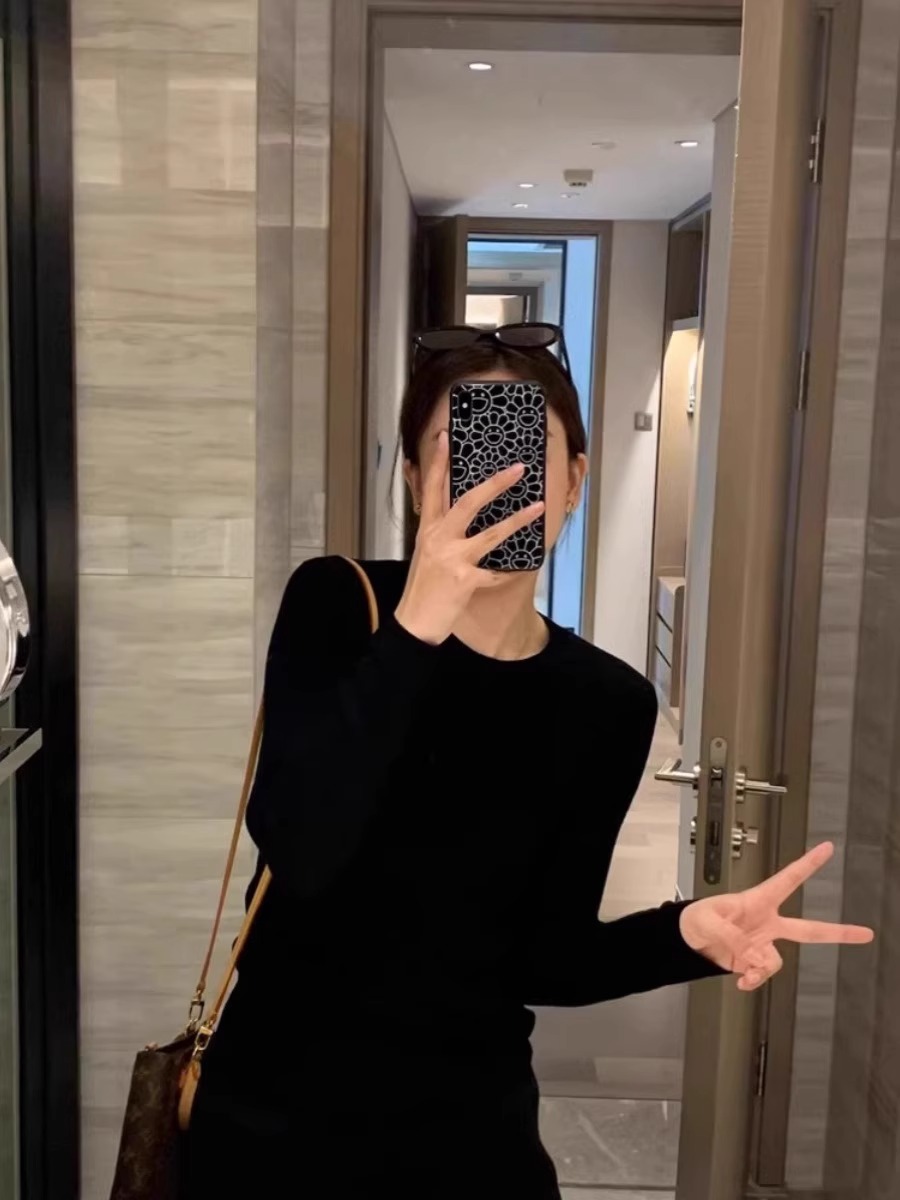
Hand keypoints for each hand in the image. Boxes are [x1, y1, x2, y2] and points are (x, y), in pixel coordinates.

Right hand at [395, 431, 543, 644]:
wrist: (413, 623)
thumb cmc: (422, 589)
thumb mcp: (426, 553)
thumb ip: (440, 532)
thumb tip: (458, 514)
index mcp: (427, 530)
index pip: (432, 488)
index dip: (438, 462)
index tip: (446, 437)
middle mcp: (438, 539)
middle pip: (468, 502)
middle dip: (495, 483)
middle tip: (517, 468)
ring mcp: (452, 559)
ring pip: (491, 534)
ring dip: (518, 520)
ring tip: (538, 506)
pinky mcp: (464, 579)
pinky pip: (495, 572)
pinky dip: (506, 572)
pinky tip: (516, 570)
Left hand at [679, 841, 873, 990]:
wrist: (688, 941)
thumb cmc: (696, 919)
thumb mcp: (708, 920)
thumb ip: (731, 937)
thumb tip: (754, 958)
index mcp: (758, 900)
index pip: (788, 879)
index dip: (808, 864)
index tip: (826, 848)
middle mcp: (767, 922)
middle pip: (809, 929)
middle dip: (839, 932)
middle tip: (865, 933)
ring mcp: (763, 943)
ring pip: (777, 961)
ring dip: (759, 968)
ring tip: (742, 968)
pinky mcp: (754, 961)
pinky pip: (763, 974)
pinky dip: (753, 980)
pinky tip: (741, 981)